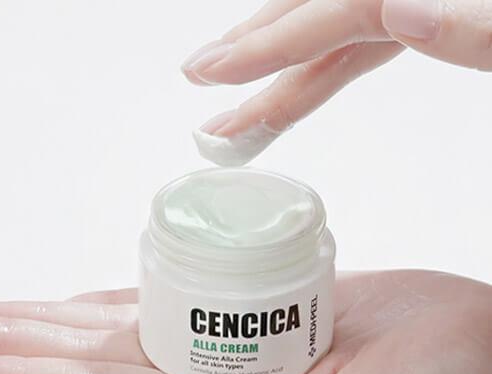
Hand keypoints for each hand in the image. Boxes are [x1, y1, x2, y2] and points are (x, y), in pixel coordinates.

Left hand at [0, 270, 490, 373]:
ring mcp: (239, 339)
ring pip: (132, 326)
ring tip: (9, 310)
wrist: (473, 349)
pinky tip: (90, 299)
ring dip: (66, 318)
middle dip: (32, 343)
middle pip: (104, 359)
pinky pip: (179, 298)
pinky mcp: (262, 304)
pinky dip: (129, 296)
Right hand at [184, 0, 491, 165]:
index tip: (213, 77)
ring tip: (227, 76)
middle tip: (197, 80)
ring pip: (327, 23)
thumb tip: (397, 12)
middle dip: (252, 50)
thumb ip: (479, 23)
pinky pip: (358, 30)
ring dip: (273, 52)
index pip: (335, 13)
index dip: (270, 46)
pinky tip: (293, 54)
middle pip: (314, 13)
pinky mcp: (429, 3)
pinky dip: (318, 48)